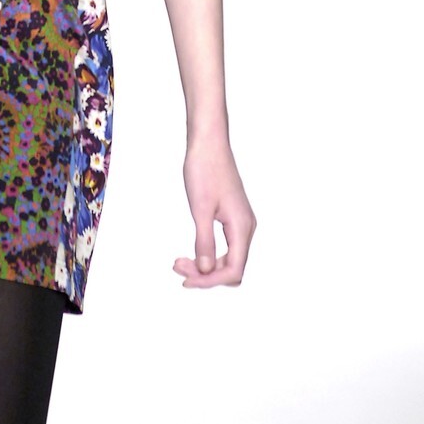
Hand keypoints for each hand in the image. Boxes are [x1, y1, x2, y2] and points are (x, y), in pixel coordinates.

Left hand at [173, 134, 255, 287]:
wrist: (208, 143)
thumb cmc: (204, 169)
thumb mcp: (200, 208)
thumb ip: (204, 241)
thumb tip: (205, 270)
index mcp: (242, 227)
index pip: (233, 270)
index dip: (210, 281)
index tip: (186, 279)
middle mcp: (246, 228)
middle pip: (232, 267)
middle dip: (205, 274)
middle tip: (177, 268)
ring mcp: (240, 222)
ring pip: (228, 257)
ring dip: (206, 264)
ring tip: (180, 261)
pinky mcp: (233, 216)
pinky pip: (225, 245)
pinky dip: (209, 252)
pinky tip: (193, 251)